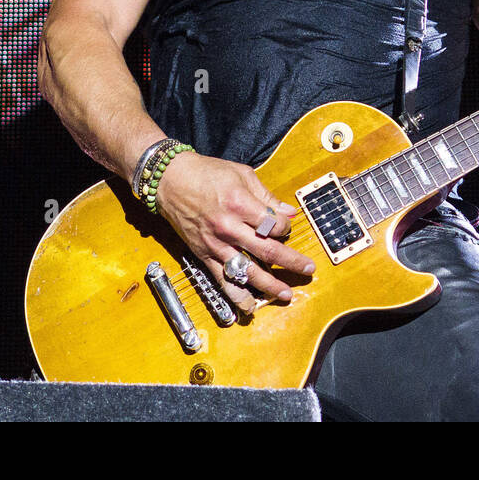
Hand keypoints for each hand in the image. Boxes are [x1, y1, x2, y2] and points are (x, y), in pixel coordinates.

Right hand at [153, 150, 315, 313]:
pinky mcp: (203, 255)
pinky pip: (222, 279)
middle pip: (267, 251)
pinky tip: (249, 307)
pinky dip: (236, 295)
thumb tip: (289, 212)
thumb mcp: (241, 174)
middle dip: (291, 262)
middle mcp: (229, 227)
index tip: (287, 227)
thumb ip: (266, 196)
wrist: (170, 180)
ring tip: (286, 294)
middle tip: (308, 270)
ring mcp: (216, 244)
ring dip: (269, 285)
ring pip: (247, 271)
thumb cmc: (206, 173)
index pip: (273, 225)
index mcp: (240, 203)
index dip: (286, 227)